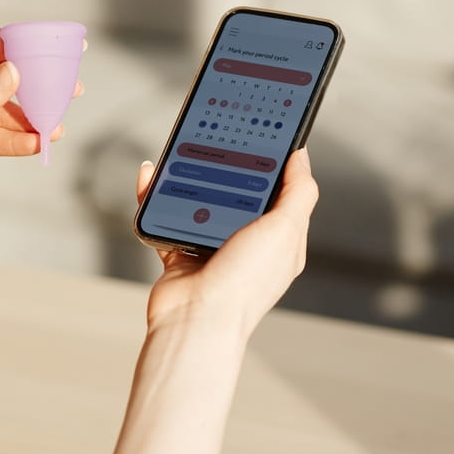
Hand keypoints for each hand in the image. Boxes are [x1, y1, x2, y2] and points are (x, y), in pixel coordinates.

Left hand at [0, 30, 82, 251]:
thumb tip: (18, 72)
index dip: (26, 46)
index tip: (59, 48)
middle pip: (2, 79)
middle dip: (36, 86)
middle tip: (72, 90)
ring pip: (2, 112)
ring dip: (29, 119)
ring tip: (56, 128)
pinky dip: (16, 141)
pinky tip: (37, 145)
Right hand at [136, 150, 317, 337]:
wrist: (195, 320)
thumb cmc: (243, 283)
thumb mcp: (285, 231)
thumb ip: (299, 193)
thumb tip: (302, 157)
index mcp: (279, 239)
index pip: (282, 192)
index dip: (277, 163)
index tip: (267, 132)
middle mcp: (248, 243)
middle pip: (239, 191)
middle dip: (229, 164)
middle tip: (221, 134)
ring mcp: (212, 247)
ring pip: (200, 199)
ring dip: (189, 176)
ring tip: (183, 151)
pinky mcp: (180, 251)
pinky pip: (166, 214)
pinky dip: (155, 196)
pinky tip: (151, 176)